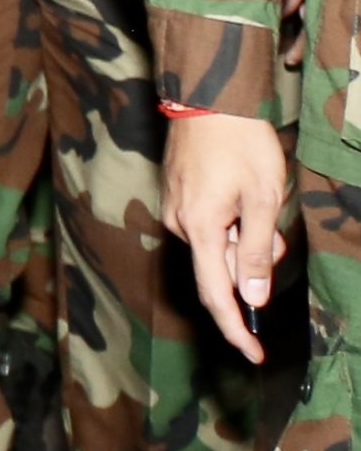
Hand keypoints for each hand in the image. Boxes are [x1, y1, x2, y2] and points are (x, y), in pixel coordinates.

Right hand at [163, 108, 289, 361]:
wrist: (208, 96)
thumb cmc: (241, 144)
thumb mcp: (264, 199)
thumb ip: (257, 251)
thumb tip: (252, 298)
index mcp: (200, 227)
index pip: (216, 293)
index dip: (236, 329)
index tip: (255, 355)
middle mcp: (179, 222)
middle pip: (219, 266)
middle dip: (252, 262)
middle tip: (276, 227)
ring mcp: (174, 207)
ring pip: (217, 244)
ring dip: (244, 237)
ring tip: (259, 199)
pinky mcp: (176, 195)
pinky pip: (207, 226)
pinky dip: (231, 222)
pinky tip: (242, 193)